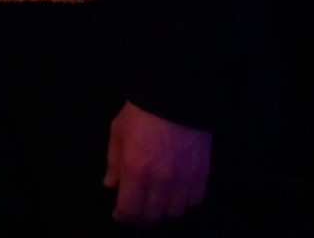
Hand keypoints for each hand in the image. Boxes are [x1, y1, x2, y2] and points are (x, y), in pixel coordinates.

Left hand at [104, 101, 211, 224]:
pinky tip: (176, 194)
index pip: (130, 208)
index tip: (119, 214)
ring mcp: (183, 178)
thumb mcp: (117, 131)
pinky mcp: (201, 174)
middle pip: (152, 215)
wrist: (176, 96)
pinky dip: (184, 202)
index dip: (123, 216)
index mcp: (135, 169)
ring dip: (163, 210)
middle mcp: (160, 180)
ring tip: (156, 201)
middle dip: (141, 216)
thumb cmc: (140, 112)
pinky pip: (195, 200)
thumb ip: (113, 161)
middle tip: (136, 210)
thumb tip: (111, 184)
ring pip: (174, 211)